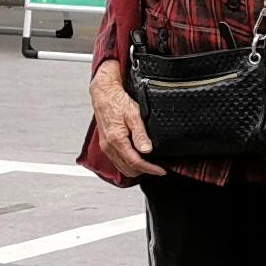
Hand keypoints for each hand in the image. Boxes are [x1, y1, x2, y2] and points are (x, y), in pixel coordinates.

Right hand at [88, 61, 158, 181]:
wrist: (104, 94)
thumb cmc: (118, 102)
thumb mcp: (134, 115)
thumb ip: (140, 134)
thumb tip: (146, 149)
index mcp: (116, 140)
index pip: (135, 162)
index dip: (150, 169)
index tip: (161, 170)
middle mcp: (108, 146)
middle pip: (128, 169)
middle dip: (144, 171)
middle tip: (157, 168)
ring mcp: (106, 146)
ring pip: (122, 167)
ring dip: (136, 169)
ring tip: (149, 165)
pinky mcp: (105, 144)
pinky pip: (116, 161)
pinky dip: (128, 164)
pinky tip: (137, 158)